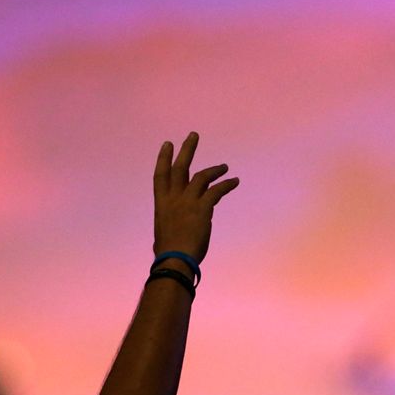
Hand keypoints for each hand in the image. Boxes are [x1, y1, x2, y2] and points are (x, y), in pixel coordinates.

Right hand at [152, 132, 238, 263]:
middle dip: (187, 150)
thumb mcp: (162, 235)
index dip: (164, 159)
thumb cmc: (168, 254)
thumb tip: (169, 232)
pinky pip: (217, 191)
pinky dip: (227, 184)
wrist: (175, 259)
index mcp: (161, 204)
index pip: (160, 176)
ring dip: (215, 169)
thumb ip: (168, 226)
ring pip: (202, 177)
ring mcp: (188, 202)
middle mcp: (173, 199)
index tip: (168, 144)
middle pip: (181, 168)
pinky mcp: (202, 208)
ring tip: (225, 166)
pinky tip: (234, 181)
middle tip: (194, 135)